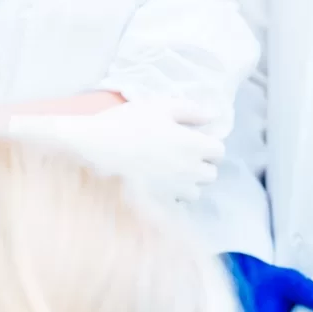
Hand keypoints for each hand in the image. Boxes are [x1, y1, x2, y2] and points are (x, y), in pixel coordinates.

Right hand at [11, 98, 222, 202]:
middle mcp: (190, 171)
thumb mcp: (157, 107)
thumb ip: (189, 110)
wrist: (93, 151)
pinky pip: (173, 205)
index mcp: (194, 145)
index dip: (207, 144)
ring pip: (194, 192)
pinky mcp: (159, 205)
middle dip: (199, 165)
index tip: (190, 140)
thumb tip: (213, 116)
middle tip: (177, 155)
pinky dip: (168, 197)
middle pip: (210, 174)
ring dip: (186, 184)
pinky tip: (152, 185)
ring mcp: (175, 191)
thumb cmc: (125, 124)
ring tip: (164, 172)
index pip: (219, 151)